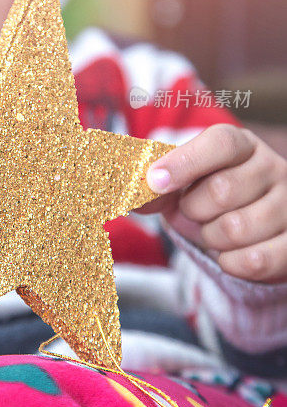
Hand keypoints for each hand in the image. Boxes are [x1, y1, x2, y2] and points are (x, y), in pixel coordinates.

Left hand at [135, 124, 286, 282]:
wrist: (246, 235)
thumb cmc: (207, 201)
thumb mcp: (180, 187)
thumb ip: (156, 186)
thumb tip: (133, 193)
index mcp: (241, 145)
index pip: (220, 143)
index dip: (184, 162)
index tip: (154, 181)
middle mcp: (273, 168)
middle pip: (221, 190)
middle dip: (194, 210)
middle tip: (196, 213)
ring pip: (236, 229)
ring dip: (211, 238)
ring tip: (215, 231)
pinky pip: (255, 261)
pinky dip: (230, 263)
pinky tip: (230, 254)